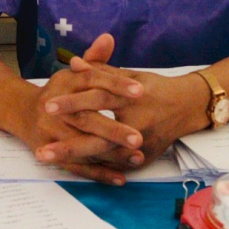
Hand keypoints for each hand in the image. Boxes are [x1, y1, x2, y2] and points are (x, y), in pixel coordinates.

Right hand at [17, 34, 146, 184]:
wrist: (21, 113)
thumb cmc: (57, 92)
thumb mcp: (73, 73)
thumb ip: (94, 58)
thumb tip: (109, 38)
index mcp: (64, 83)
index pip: (92, 80)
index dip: (116, 84)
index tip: (140, 91)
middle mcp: (54, 109)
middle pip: (86, 118)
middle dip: (113, 129)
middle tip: (139, 137)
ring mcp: (50, 133)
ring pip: (82, 146)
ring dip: (110, 154)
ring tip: (137, 157)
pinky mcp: (50, 153)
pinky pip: (76, 166)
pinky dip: (98, 173)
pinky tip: (120, 178)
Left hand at [45, 43, 211, 164]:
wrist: (187, 106)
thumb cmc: (155, 87)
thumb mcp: (129, 74)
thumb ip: (100, 69)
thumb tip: (74, 62)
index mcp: (132, 99)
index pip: (97, 99)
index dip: (72, 102)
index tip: (47, 106)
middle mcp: (136, 124)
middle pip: (97, 137)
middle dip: (67, 144)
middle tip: (40, 149)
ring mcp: (141, 145)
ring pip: (103, 155)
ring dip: (75, 159)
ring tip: (47, 158)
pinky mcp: (143, 158)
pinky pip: (114, 165)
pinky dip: (92, 166)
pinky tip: (68, 167)